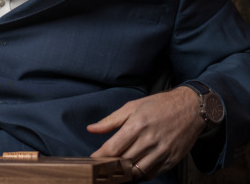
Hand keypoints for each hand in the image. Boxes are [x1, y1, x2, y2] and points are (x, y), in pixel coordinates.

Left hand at [88, 86, 205, 179]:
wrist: (190, 108)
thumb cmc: (158, 105)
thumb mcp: (132, 107)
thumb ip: (110, 121)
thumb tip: (91, 129)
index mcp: (137, 125)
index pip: (113, 147)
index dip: (100, 156)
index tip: (92, 160)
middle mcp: (149, 140)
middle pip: (123, 161)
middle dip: (110, 165)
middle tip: (102, 166)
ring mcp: (162, 152)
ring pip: (137, 171)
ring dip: (124, 173)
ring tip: (116, 170)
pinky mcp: (171, 160)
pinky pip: (152, 174)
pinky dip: (140, 175)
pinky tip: (133, 170)